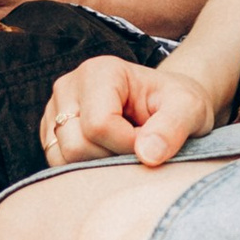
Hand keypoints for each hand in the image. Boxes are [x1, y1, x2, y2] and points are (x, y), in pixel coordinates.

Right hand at [42, 57, 217, 168]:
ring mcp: (55, 109)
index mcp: (100, 72)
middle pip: (76, 145)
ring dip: (97, 164)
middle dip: (112, 156)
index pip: (99, 125)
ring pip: (62, 159)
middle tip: (138, 145)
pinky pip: (58, 165)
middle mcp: (69, 86)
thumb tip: (148, 155)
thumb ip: (172, 129)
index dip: (128, 145)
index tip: (150, 141)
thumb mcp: (189, 110)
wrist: (167, 106)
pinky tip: (108, 152)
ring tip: (123, 147)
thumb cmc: (178, 104)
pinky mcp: (50, 131)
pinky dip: (85, 168)